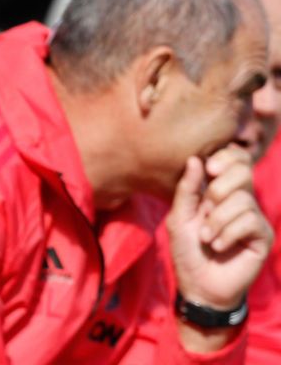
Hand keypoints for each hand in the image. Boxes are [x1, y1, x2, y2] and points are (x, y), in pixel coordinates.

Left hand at [167, 146, 272, 309]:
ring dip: (217, 220)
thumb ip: (187, 190)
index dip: (227, 156)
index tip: (210, 168)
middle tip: (205, 208)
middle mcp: (240, 201)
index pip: (236, 160)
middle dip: (219, 188)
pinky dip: (227, 233)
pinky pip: (249, 221)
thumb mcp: (179, 218)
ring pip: (242, 199)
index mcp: (220, 191)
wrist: (198, 286)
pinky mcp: (262, 236)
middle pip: (243, 172)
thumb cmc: (187, 251)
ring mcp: (254, 218)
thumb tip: (195, 159)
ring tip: (206, 238)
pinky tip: (217, 246)